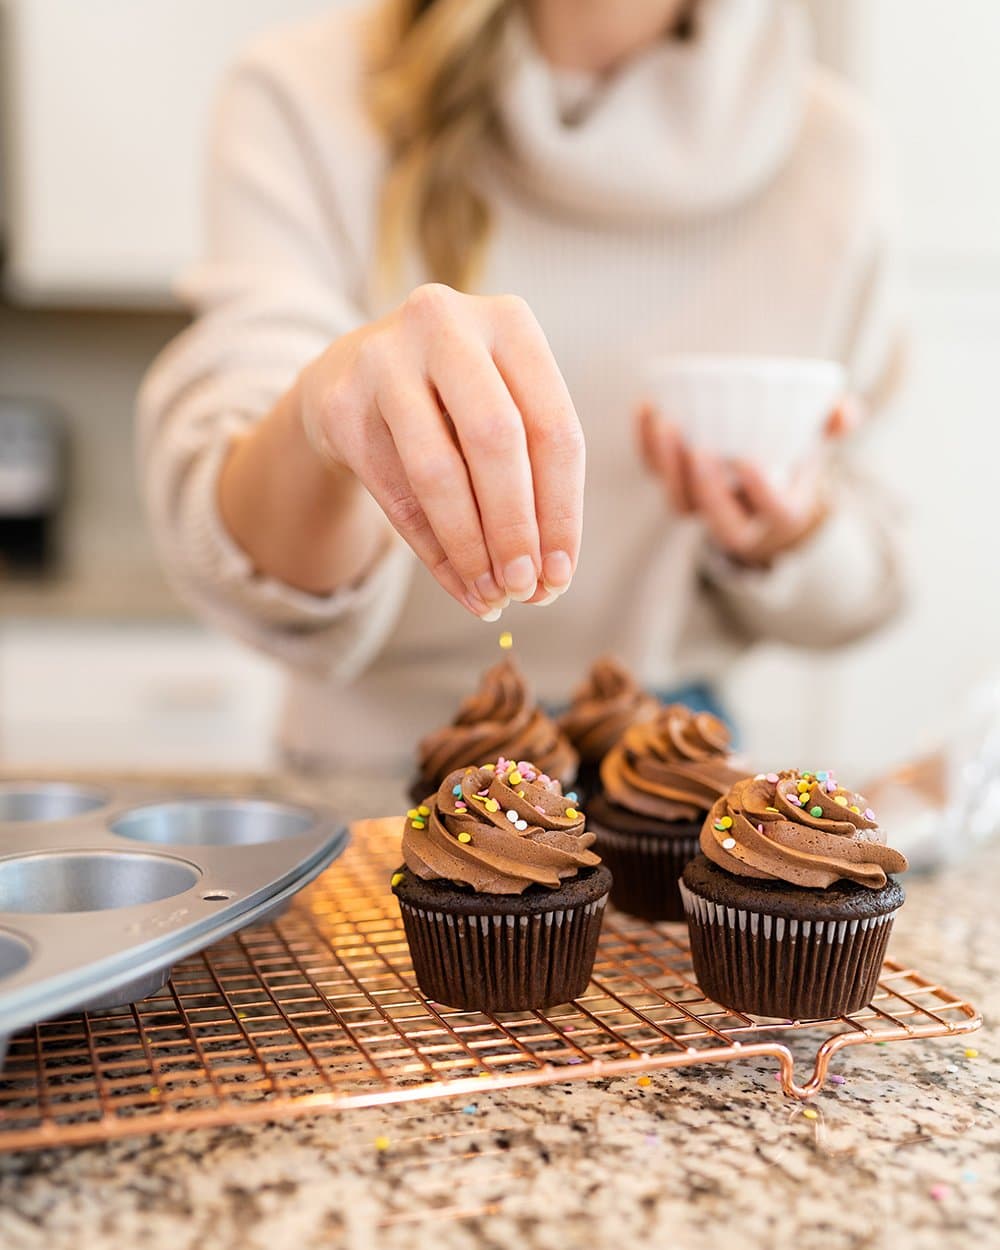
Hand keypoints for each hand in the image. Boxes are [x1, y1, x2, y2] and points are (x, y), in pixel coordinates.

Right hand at [298, 284, 584, 618]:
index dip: (563, 510)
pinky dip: (433, 549)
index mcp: (509, 321)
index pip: (554, 427)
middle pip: (496, 441)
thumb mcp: (502, 410)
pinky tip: (458, 583)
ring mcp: (383, 358)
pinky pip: (395, 493)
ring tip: (492, 596)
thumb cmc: (452, 403)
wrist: (351, 377)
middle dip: (516, 528)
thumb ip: (531, 478)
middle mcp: (444, 324)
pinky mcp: (339, 403)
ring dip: (470, 547)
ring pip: (438, 472)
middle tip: (526, 589)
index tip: (562, 572)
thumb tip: (549, 578)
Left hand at [638, 398, 860, 565]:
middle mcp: (741, 517)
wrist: (764, 476)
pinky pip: (656, 474)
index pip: (774, 511)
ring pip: (680, 504)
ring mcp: (704, 506)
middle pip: (717, 519)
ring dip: (668, 467)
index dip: (761, 492)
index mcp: (782, 510)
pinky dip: (646, 445)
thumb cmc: (795, 457)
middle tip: (698, 447)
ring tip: (666, 425)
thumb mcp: (821, 440)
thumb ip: (838, 422)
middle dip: (705, 488)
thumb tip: (846, 411)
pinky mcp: (676, 485)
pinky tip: (646, 408)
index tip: (749, 459)